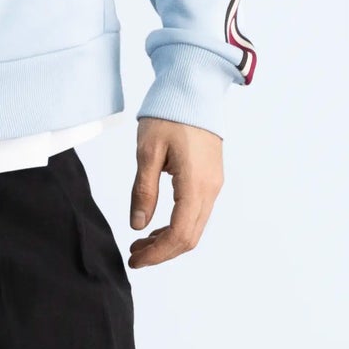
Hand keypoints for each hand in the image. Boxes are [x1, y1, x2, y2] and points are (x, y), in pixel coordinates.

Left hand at [127, 117, 223, 265]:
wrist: (195, 88)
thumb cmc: (169, 114)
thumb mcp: (148, 152)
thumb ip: (143, 190)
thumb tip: (138, 225)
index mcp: (195, 184)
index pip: (179, 234)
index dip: (157, 254)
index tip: (135, 260)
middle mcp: (210, 189)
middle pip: (190, 237)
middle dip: (162, 252)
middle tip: (134, 255)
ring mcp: (214, 184)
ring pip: (194, 227)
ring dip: (169, 240)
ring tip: (140, 243)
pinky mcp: (211, 178)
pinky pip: (197, 213)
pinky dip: (177, 225)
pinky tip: (156, 225)